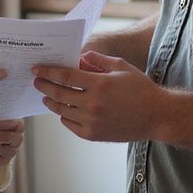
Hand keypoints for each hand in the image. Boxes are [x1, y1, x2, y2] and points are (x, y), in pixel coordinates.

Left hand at [32, 51, 165, 142]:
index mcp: (99, 84)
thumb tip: (79, 57)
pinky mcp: (93, 135)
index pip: (65, 76)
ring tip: (46, 95)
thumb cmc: (140, 89)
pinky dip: (64, 116)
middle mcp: (92, 104)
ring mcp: (92, 122)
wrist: (156, 117)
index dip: (48, 71)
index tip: (37, 69)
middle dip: (44, 85)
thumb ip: (98, 59)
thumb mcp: (121, 66)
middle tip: (36, 81)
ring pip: (62, 111)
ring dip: (51, 102)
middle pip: (59, 93)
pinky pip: (70, 125)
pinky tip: (63, 110)